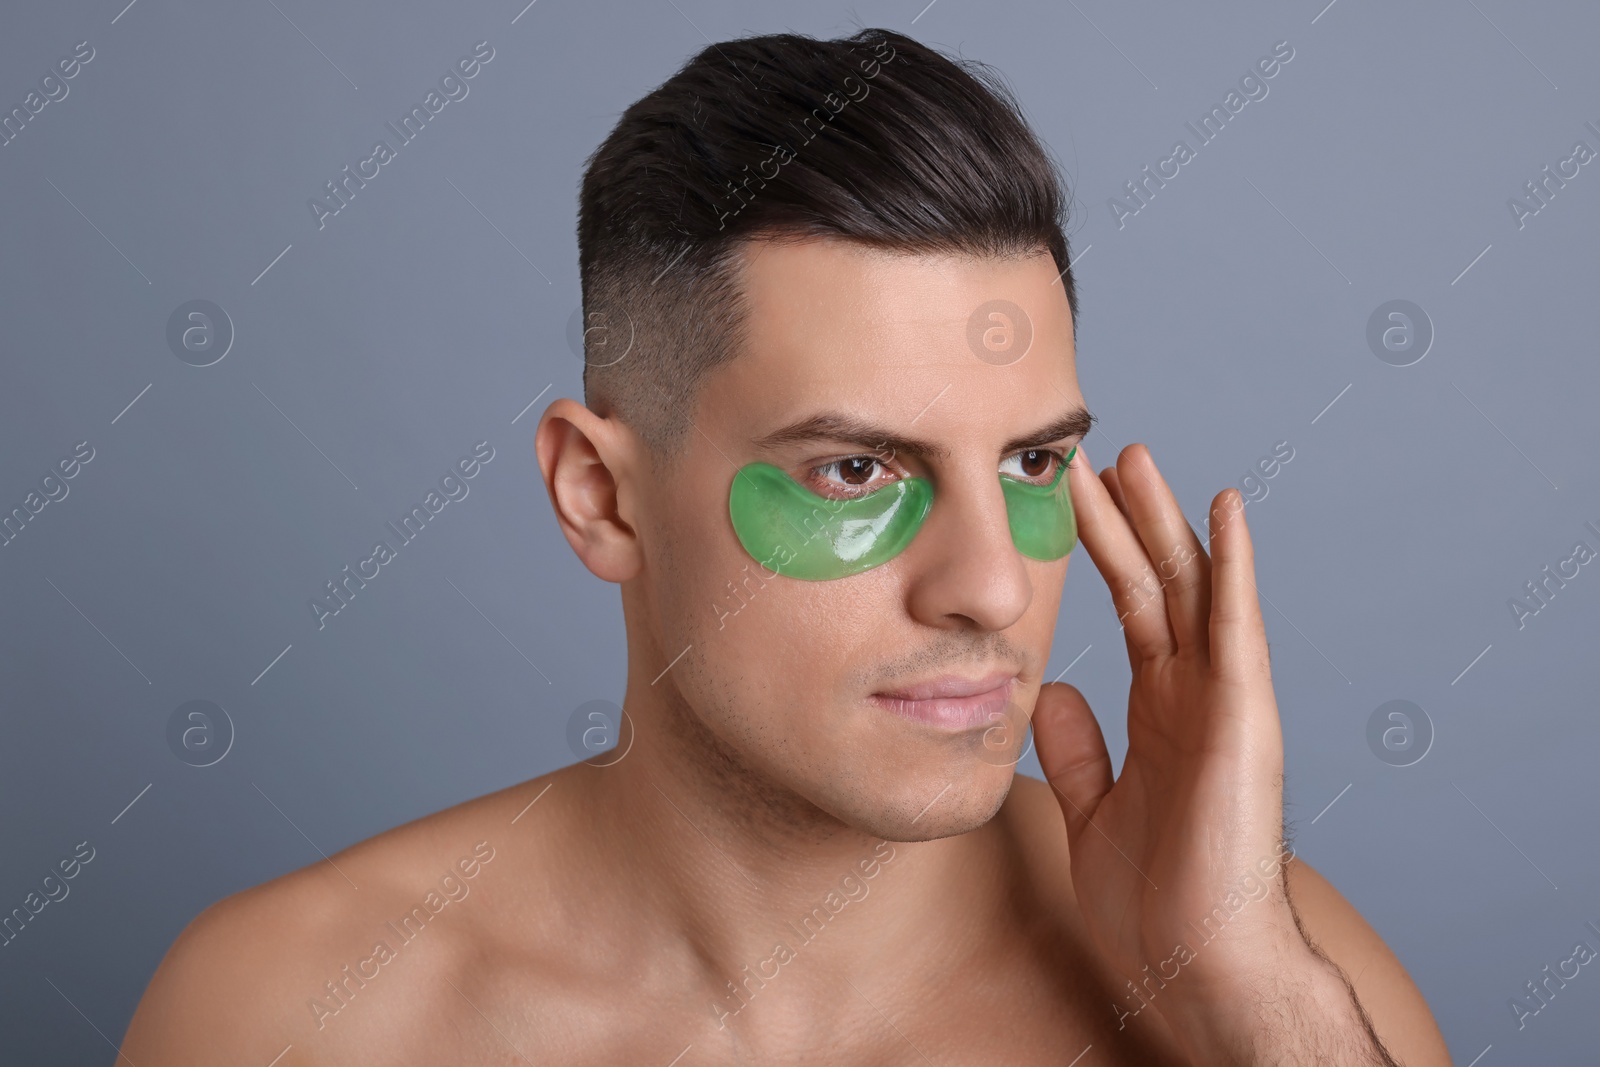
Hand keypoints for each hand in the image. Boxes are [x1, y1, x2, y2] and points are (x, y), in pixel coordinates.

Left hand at [1033, 443, 1389, 1060]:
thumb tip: (1054, 691)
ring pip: (1193, 589)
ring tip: (1142, 459)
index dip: (1103, 552)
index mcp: (1162, 712)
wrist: (1195, 961)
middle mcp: (1196, 695)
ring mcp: (1225, 701)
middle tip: (1100, 455)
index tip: (1070, 499)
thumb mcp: (1093, 808)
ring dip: (1168, 522)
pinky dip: (1233, 566)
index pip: (1131, 610)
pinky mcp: (1245, 716)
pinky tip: (1225, 508)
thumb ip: (1079, 748)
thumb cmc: (1154, 900)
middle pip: (1160, 584)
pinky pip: (1237, 628)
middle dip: (1129, 519)